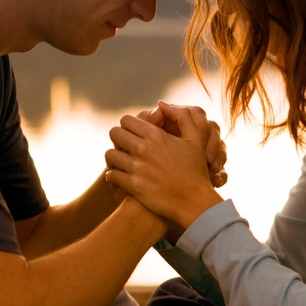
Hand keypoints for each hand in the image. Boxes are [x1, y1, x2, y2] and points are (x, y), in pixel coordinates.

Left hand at [106, 101, 223, 228]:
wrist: (194, 202)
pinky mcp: (133, 186)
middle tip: (124, 147)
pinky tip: (119, 177)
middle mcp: (144, 149)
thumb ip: (181, 116)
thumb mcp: (195, 138)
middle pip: (114, 133)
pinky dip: (112, 176)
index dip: (128, 126)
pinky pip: (111, 175)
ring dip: (113, 157)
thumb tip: (161, 104)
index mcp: (156, 135)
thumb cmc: (195, 169)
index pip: (126, 120)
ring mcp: (137, 168)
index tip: (132, 134)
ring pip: (109, 154)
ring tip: (120, 162)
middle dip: (118, 139)